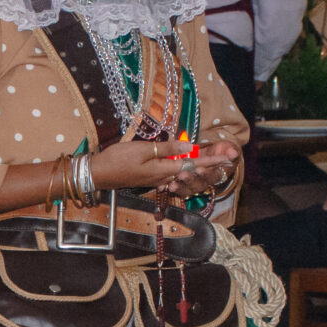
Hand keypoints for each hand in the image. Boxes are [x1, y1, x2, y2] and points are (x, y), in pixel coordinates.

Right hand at [92, 137, 240, 199]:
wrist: (98, 174)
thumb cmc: (118, 160)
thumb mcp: (142, 150)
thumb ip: (166, 149)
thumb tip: (189, 147)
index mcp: (163, 169)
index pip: (193, 163)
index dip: (211, 160)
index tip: (228, 157)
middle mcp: (163, 176)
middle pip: (191, 170)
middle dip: (210, 164)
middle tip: (228, 157)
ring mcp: (156, 179)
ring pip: (182, 172)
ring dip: (198, 167)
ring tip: (213, 161)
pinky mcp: (149, 178)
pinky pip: (171, 174)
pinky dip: (183, 169)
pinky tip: (186, 166)